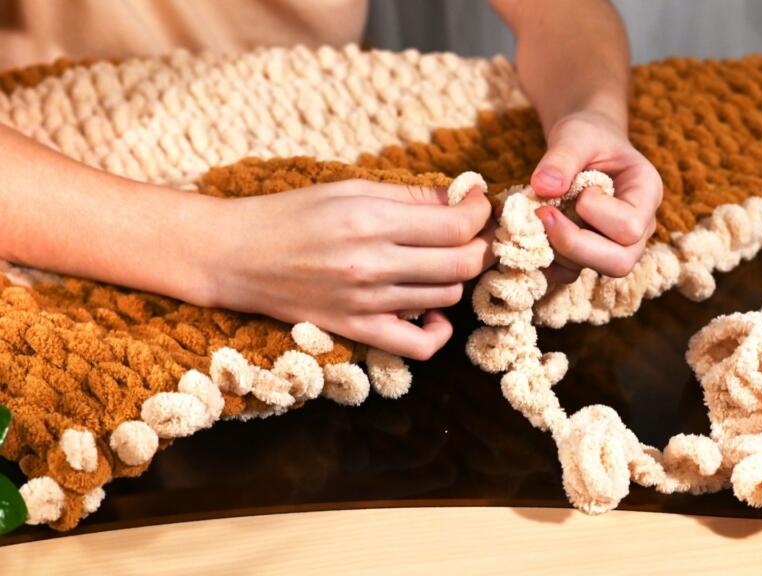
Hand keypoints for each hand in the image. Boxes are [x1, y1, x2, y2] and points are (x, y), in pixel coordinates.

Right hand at [202, 180, 494, 359]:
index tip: (479, 203)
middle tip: (474, 233)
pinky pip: (418, 346)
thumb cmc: (291, 213)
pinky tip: (433, 312)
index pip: (457, 224)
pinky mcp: (356, 330)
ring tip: (442, 262)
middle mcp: (372, 263)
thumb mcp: (349, 188)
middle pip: (463, 263)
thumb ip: (409, 195)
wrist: (235, 255)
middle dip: (481, 245)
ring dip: (456, 279)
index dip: (480, 213)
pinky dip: (438, 332)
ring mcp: (366, 302)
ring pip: (447, 297)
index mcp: (371, 219)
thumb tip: (461, 197)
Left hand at [530, 110, 661, 283]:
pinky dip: (547, 260)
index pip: (630, 227)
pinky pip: (570, 274)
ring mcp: (616, 245)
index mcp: (646, 194)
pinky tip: (535, 234)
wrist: (584, 145)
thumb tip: (543, 187)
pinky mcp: (591, 254)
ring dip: (557, 250)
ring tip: (539, 216)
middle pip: (621, 263)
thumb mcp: (576, 134)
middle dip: (575, 245)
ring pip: (594, 270)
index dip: (596, 213)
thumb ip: (562, 156)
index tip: (579, 189)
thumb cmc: (587, 136)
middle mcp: (640, 226)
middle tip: (544, 214)